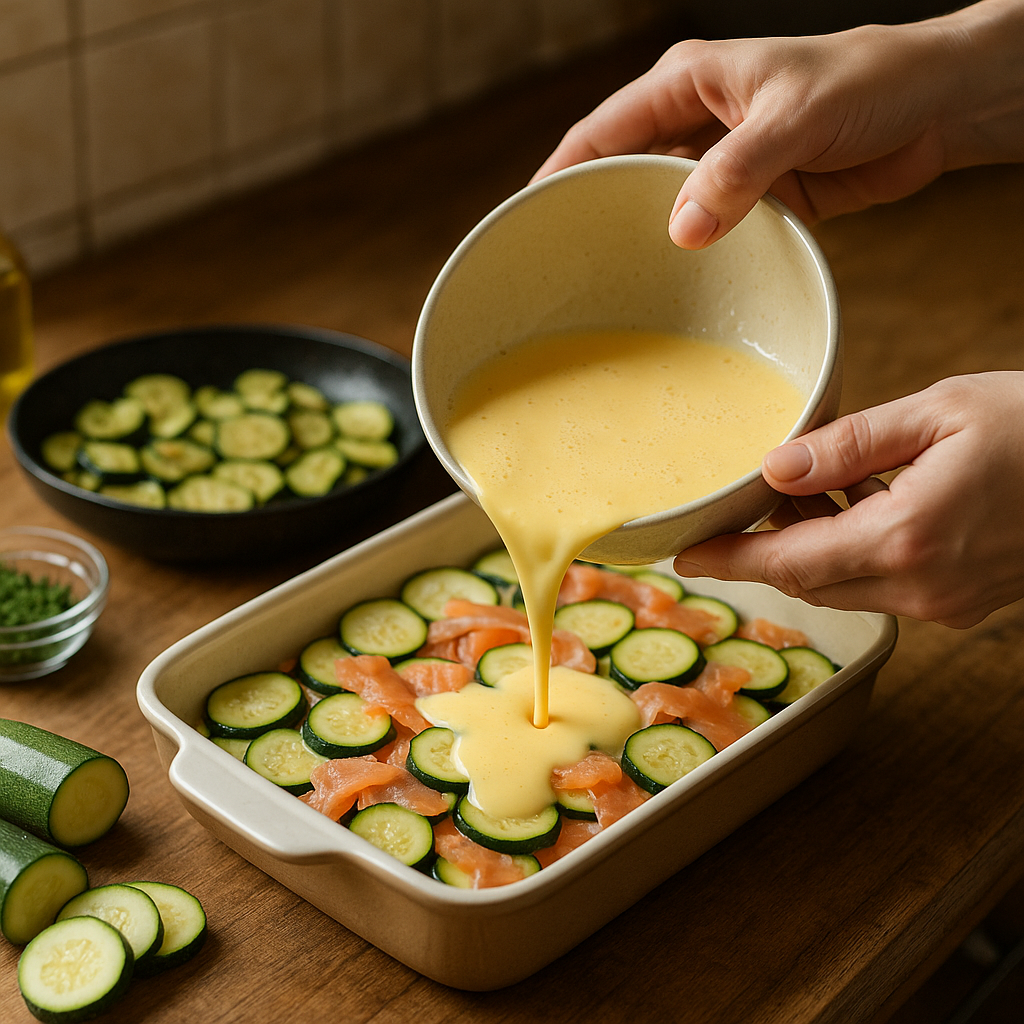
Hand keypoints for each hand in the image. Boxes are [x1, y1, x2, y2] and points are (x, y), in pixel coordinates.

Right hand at [533, 2, 1023, 247]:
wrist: (936, 106)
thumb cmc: (870, 81)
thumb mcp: (795, 117)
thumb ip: (737, 172)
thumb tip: (683, 230)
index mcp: (688, 80)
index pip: (601, 130)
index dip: (561, 172)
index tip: (531, 217)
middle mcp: (696, 121)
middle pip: (622, 171)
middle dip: (594, 213)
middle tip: (563, 265)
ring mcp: (723, 162)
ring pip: (662, 206)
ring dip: (643, 240)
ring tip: (610, 284)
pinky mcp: (753, 197)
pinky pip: (707, 230)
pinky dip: (692, 256)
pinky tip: (676, 285)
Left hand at [672, 373, 1023, 626]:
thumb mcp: (940, 412)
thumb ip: (850, 444)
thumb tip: (776, 467)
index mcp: (908, 537)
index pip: (789, 563)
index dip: (730, 562)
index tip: (684, 556)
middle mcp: (923, 586)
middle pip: (809, 580)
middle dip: (764, 549)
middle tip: (739, 506)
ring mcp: (946, 603)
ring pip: (843, 585)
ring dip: (809, 547)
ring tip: (805, 488)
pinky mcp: (962, 602)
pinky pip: (881, 585)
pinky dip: (851, 552)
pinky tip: (857, 501)